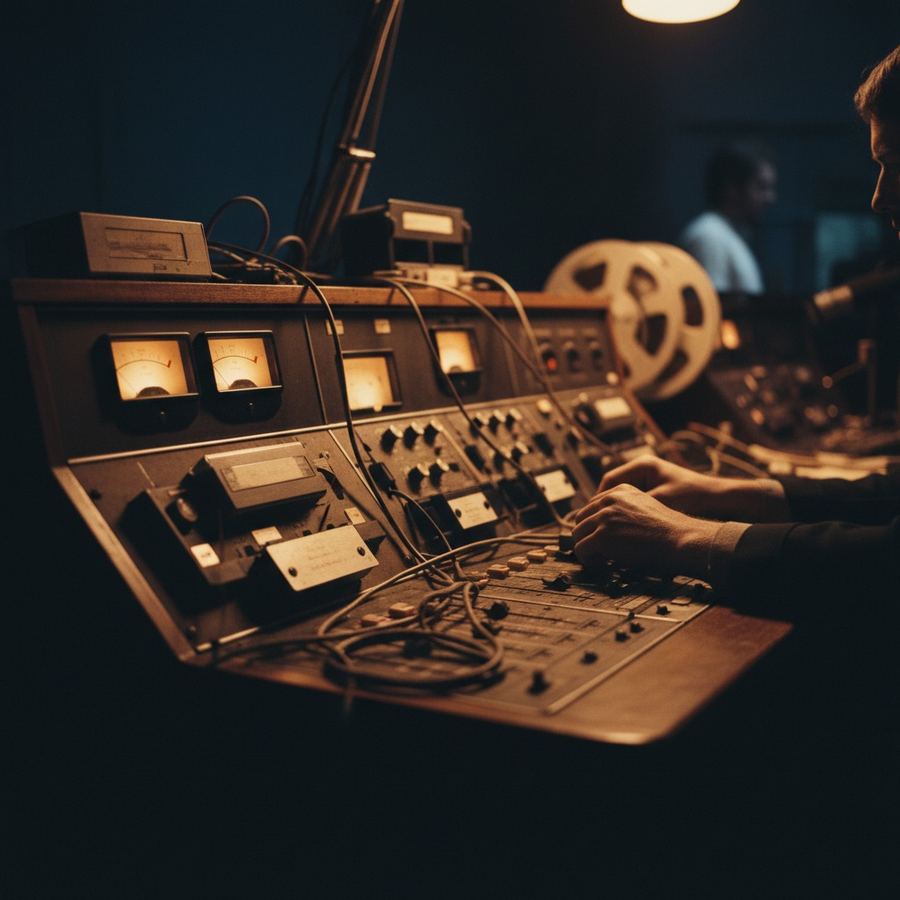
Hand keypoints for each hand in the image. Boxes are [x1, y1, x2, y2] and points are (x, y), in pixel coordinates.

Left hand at [572, 483, 719, 576]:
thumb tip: (605, 528)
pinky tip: (601, 565)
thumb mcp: (646, 508)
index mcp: (621, 490)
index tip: (598, 538)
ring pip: (578, 535)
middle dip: (587, 537)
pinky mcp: (602, 535)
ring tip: (600, 559)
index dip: (593, 525)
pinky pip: (581, 550)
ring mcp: (605, 517)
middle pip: (581, 519)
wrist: (681, 539)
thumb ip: (624, 511)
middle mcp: (610, 500)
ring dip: (586, 549)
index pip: (592, 506)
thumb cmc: (670, 531)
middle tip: (597, 552)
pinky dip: (588, 560)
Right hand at [597, 457, 787, 522]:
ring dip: (615, 512)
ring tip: (608, 530)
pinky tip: (626, 529)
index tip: (592, 519)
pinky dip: (628, 514)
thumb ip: (635, 509)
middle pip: (612, 488)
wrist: (723, 499)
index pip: (608, 481)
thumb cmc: (694, 498)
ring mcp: (651, 479)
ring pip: (622, 496)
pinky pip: (634, 502)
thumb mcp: (661, 502)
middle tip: (596, 526)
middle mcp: (644, 469)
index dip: (598, 502)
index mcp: (643, 465)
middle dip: (603, 508)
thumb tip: (609, 521)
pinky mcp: (657, 490)